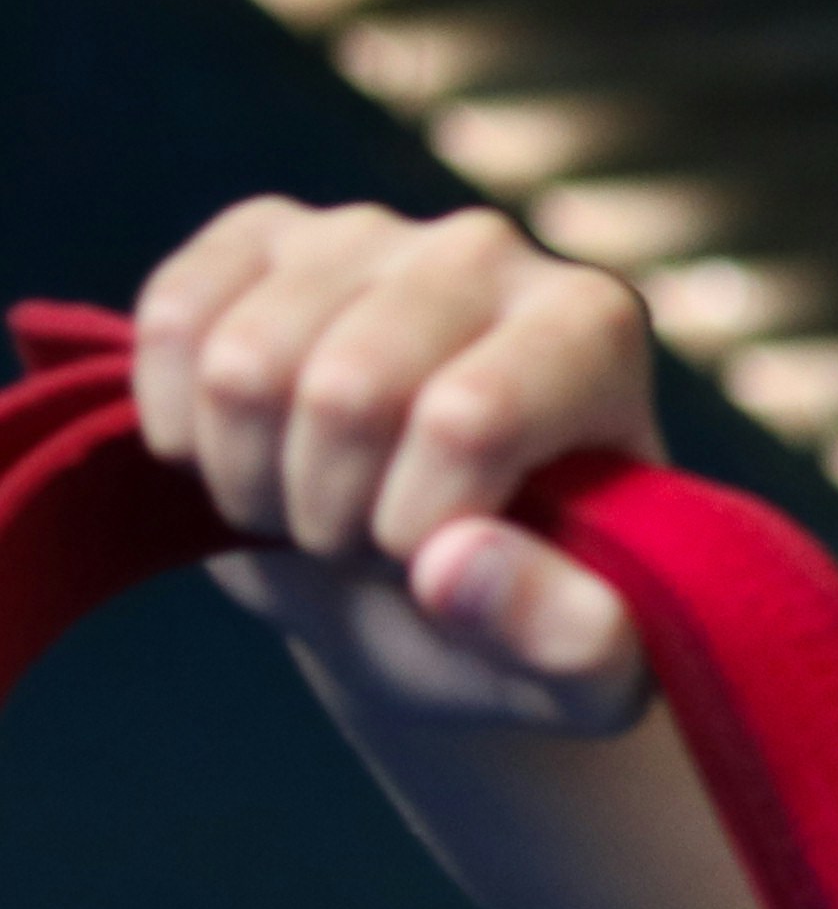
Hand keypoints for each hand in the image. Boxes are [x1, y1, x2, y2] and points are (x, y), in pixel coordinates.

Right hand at [128, 195, 656, 731]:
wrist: (417, 585)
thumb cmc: (513, 619)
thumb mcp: (577, 675)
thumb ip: (569, 640)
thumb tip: (458, 565)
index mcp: (595, 330)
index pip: (470, 418)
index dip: (417, 527)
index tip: (439, 564)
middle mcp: (490, 252)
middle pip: (347, 389)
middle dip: (330, 514)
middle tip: (366, 542)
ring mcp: (368, 233)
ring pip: (243, 361)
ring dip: (252, 479)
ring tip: (312, 505)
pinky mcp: (263, 236)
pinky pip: (172, 318)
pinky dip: (179, 423)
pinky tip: (241, 453)